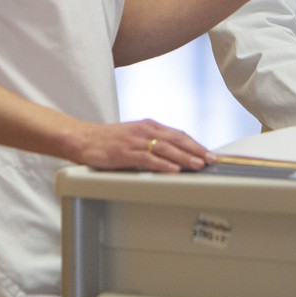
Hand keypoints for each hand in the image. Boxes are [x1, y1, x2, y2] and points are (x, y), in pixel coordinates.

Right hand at [73, 119, 215, 172]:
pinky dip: (162, 164)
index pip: (178, 134)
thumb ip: (153, 143)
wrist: (83, 139)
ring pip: (166, 149)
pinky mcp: (125, 153)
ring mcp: (135, 141)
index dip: (196, 144)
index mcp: (149, 126)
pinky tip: (173, 170)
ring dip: (184, 157)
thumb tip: (174, 155)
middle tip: (212, 160)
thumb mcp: (135, 136)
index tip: (209, 153)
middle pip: (177, 139)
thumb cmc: (109, 141)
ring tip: (198, 165)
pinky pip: (147, 159)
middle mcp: (145, 130)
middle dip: (197, 150)